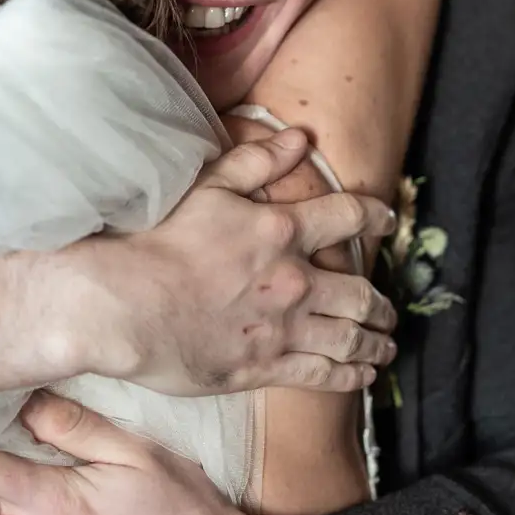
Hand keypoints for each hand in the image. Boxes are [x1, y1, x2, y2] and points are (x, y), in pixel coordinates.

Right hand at [0, 131, 397, 398]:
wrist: (125, 304)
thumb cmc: (158, 243)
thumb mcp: (208, 187)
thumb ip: (257, 162)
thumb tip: (300, 138)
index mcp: (281, 231)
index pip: (346, 218)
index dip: (373, 216)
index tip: (388, 220)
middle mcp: (294, 282)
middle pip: (359, 292)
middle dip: (381, 302)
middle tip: (389, 309)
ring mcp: (282, 329)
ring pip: (349, 337)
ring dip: (374, 341)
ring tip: (386, 344)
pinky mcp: (264, 367)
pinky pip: (322, 374)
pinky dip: (350, 375)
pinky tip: (364, 376)